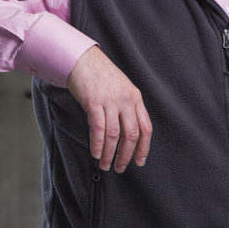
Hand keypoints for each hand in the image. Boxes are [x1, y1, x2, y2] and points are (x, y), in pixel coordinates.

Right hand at [66, 45, 152, 172]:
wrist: (83, 59)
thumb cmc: (101, 75)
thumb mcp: (122, 88)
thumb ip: (127, 107)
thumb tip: (127, 134)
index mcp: (135, 98)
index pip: (145, 128)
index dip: (143, 148)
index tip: (139, 161)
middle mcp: (126, 100)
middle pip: (130, 135)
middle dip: (126, 155)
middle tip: (119, 167)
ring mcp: (110, 101)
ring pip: (113, 135)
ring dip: (109, 153)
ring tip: (105, 164)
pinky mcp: (93, 102)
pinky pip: (98, 128)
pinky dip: (97, 144)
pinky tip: (95, 152)